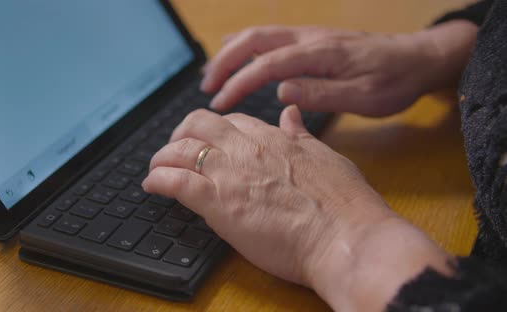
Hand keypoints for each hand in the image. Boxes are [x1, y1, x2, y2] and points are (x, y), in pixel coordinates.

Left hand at [143, 106, 451, 310]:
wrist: (345, 237)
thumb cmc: (343, 205)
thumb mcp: (324, 157)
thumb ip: (301, 135)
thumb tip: (290, 114)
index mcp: (273, 137)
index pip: (232, 121)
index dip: (215, 128)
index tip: (209, 139)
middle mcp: (246, 148)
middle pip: (198, 124)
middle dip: (181, 133)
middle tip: (176, 148)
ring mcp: (229, 173)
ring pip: (180, 149)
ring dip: (162, 155)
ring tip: (156, 167)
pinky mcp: (216, 202)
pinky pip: (174, 181)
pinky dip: (157, 179)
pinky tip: (151, 184)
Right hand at [201, 21, 477, 115]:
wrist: (418, 58)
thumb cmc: (394, 81)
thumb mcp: (365, 97)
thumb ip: (322, 94)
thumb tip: (281, 93)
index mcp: (321, 53)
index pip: (268, 65)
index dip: (239, 82)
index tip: (219, 103)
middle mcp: (310, 38)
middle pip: (254, 40)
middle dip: (224, 62)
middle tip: (206, 87)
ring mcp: (310, 36)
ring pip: (259, 35)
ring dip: (231, 53)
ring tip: (212, 76)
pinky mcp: (312, 40)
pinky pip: (270, 37)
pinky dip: (246, 47)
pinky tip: (237, 57)